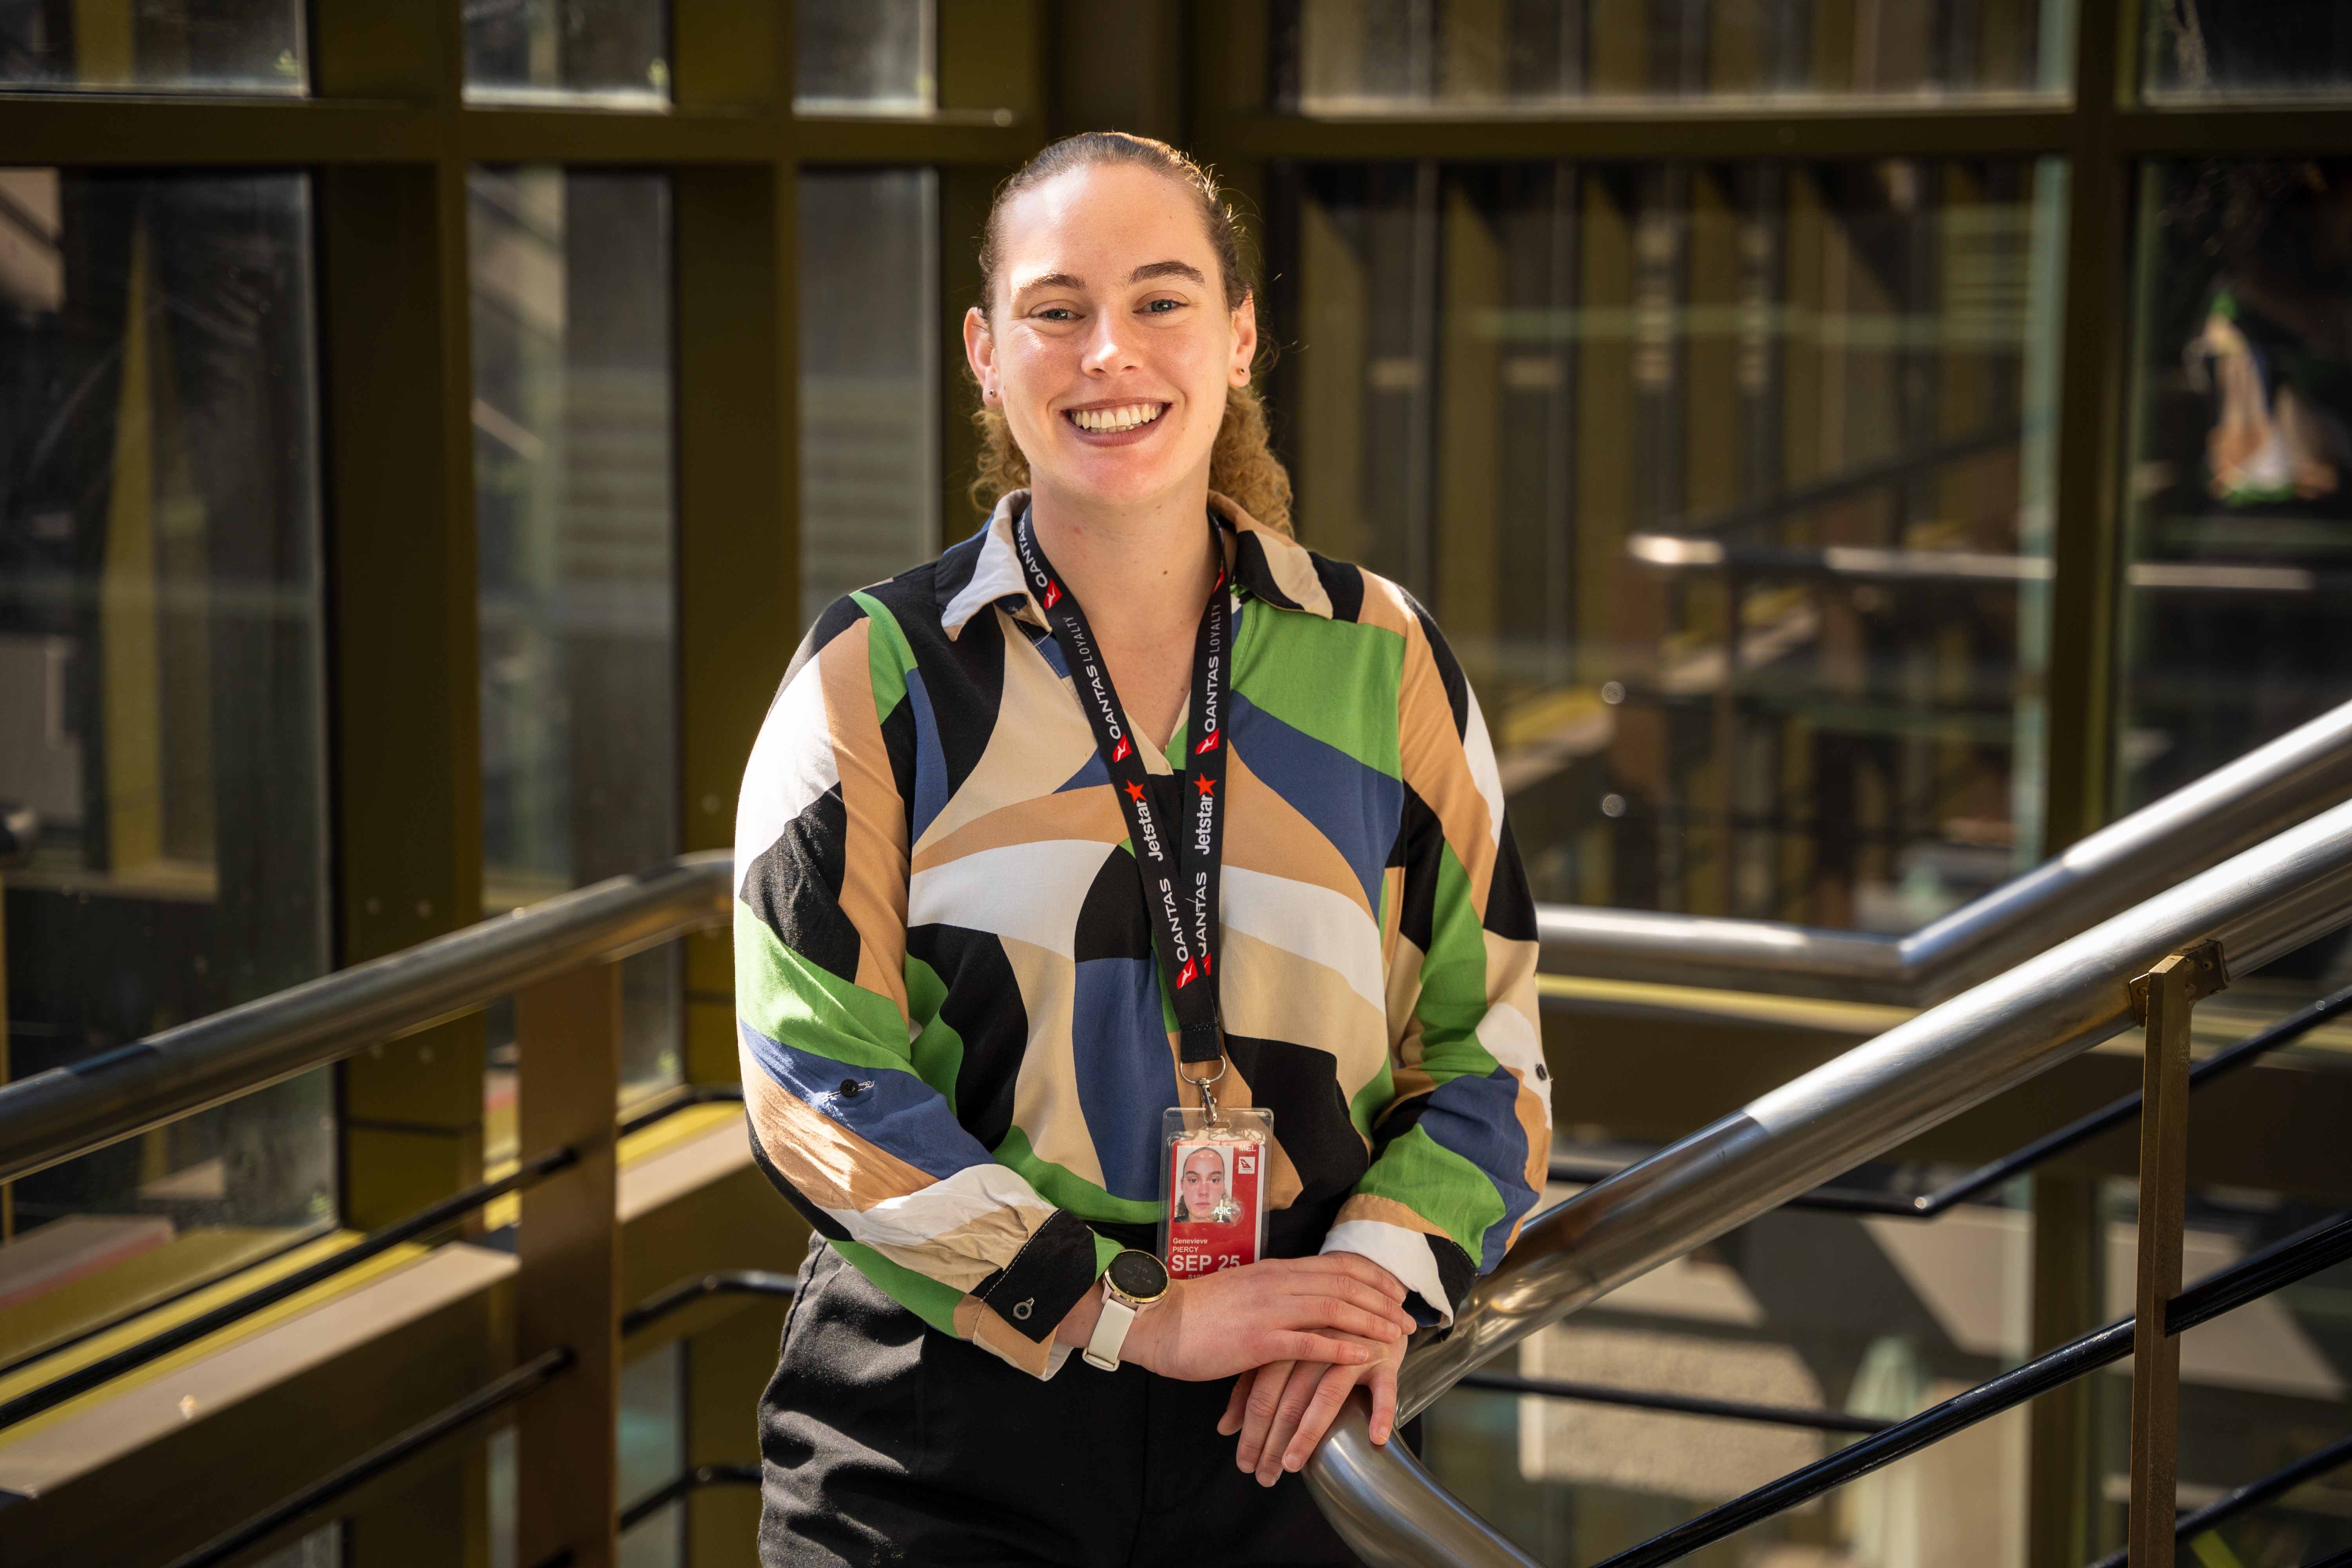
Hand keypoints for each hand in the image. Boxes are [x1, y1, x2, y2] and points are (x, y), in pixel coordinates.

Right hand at [1059, 1255, 1412, 1381]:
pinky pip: (1309, 1343)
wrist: (1159, 1321)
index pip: (1337, 1264)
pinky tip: (1363, 1356)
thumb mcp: (1245, 1289)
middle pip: (1345, 1284)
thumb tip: (1304, 1296)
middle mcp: (1278, 1283)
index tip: (1397, 1289)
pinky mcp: (1258, 1342)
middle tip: (1409, 1318)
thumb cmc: (1200, 1311)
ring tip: (1397, 1336)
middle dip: (1383, 1301)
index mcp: (1276, 1269)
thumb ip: (1276, 1291)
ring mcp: (1270, 1311)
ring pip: (1335, 1309)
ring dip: (1372, 1322)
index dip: (1374, 1276)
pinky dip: (1341, 1348)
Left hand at [1219, 1329, 1406, 1485]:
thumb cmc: (1321, 1335)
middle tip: (1265, 1477)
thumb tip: (1224, 1428)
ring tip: (1293, 1465)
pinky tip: (1375, 1438)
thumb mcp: (1283, 1356)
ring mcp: (1351, 1350)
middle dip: (1274, 1442)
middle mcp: (1316, 1344)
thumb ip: (1252, 1386)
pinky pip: (1384, 1387)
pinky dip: (1382, 1412)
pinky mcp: (1384, 1357)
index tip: (1244, 1465)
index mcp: (1287, 1340)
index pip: (1262, 1391)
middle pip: (1290, 1398)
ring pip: (1327, 1394)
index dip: (1251, 1430)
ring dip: (1309, 1432)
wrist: (1372, 1304)